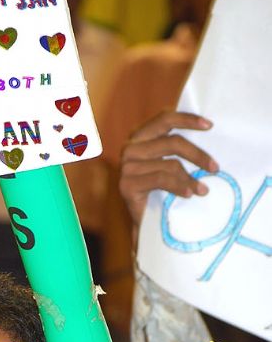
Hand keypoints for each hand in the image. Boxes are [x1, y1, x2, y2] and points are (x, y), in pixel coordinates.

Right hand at [119, 109, 218, 225]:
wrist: (146, 222)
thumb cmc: (162, 190)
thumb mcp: (170, 162)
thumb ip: (178, 146)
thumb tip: (207, 129)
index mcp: (140, 135)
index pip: (165, 118)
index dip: (188, 119)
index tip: (210, 126)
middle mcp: (130, 147)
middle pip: (172, 142)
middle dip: (197, 155)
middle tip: (215, 168)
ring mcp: (126, 166)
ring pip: (170, 163)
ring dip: (191, 178)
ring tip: (203, 190)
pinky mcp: (127, 184)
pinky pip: (161, 180)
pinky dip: (179, 186)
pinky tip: (189, 194)